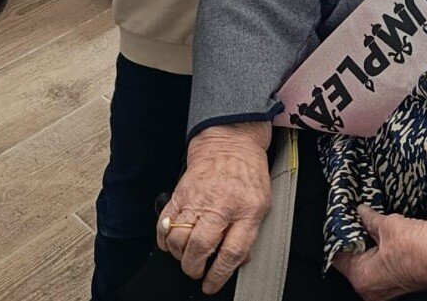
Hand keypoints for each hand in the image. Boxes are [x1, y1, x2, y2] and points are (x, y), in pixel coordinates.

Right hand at [157, 122, 272, 294]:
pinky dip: (164, 238)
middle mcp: (221, 205)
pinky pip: (165, 222)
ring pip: (179, 237)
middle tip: (196, 271)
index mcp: (246, 210)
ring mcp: (198, 198)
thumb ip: (250, 233)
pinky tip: (171, 243)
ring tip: (186, 256)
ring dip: (180, 255)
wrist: (230, 142)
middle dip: (194, 267)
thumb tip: (238, 261)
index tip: (211, 284)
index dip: (219, 275)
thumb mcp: (262, 203)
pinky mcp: (180, 193)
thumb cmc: (248, 173)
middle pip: (200, 247)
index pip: (231, 251)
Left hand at [333, 206, 426, 300]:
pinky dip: (380, 253)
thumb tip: (361, 211)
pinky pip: (380, 268)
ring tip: (369, 223)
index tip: (341, 219)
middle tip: (355, 217)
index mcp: (362, 278)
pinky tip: (382, 235)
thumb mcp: (389, 226)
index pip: (338, 256)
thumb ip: (369, 219)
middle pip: (352, 261)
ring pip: (367, 264)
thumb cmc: (420, 248)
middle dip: (355, 239)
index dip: (340, 234)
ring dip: (368, 245)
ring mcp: (385, 290)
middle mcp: (370, 290)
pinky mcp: (398, 285)